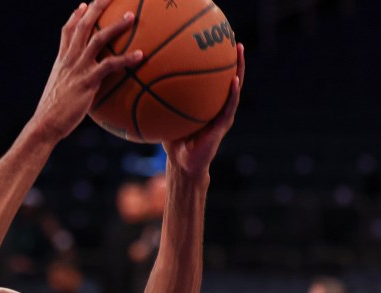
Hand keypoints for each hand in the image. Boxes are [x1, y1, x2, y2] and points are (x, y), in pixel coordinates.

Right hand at [31, 0, 142, 141]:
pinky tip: (140, 55)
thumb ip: (69, 85)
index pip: (67, 32)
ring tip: (132, 16)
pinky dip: (126, 59)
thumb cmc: (53, 115)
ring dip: (116, 26)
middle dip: (96, 8)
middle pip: (83, 26)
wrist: (45, 124)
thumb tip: (79, 90)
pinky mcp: (87, 81)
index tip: (83, 5)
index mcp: (61, 61)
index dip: (75, 17)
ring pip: (97, 39)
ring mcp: (78, 69)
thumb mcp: (59, 93)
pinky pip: (109, 65)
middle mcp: (69, 60)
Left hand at [163, 43, 245, 176]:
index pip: (213, 79)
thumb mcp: (164, 116)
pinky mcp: (222, 125)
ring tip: (239, 52)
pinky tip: (233, 81)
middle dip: (232, 59)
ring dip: (238, 69)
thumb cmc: (173, 141)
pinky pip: (228, 106)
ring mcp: (222, 115)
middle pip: (227, 77)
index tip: (217, 45)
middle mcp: (217, 106)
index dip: (216, 63)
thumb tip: (140, 84)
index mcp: (206, 103)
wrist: (183, 164)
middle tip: (234, 40)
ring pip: (234, 88)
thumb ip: (158, 102)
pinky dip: (232, 94)